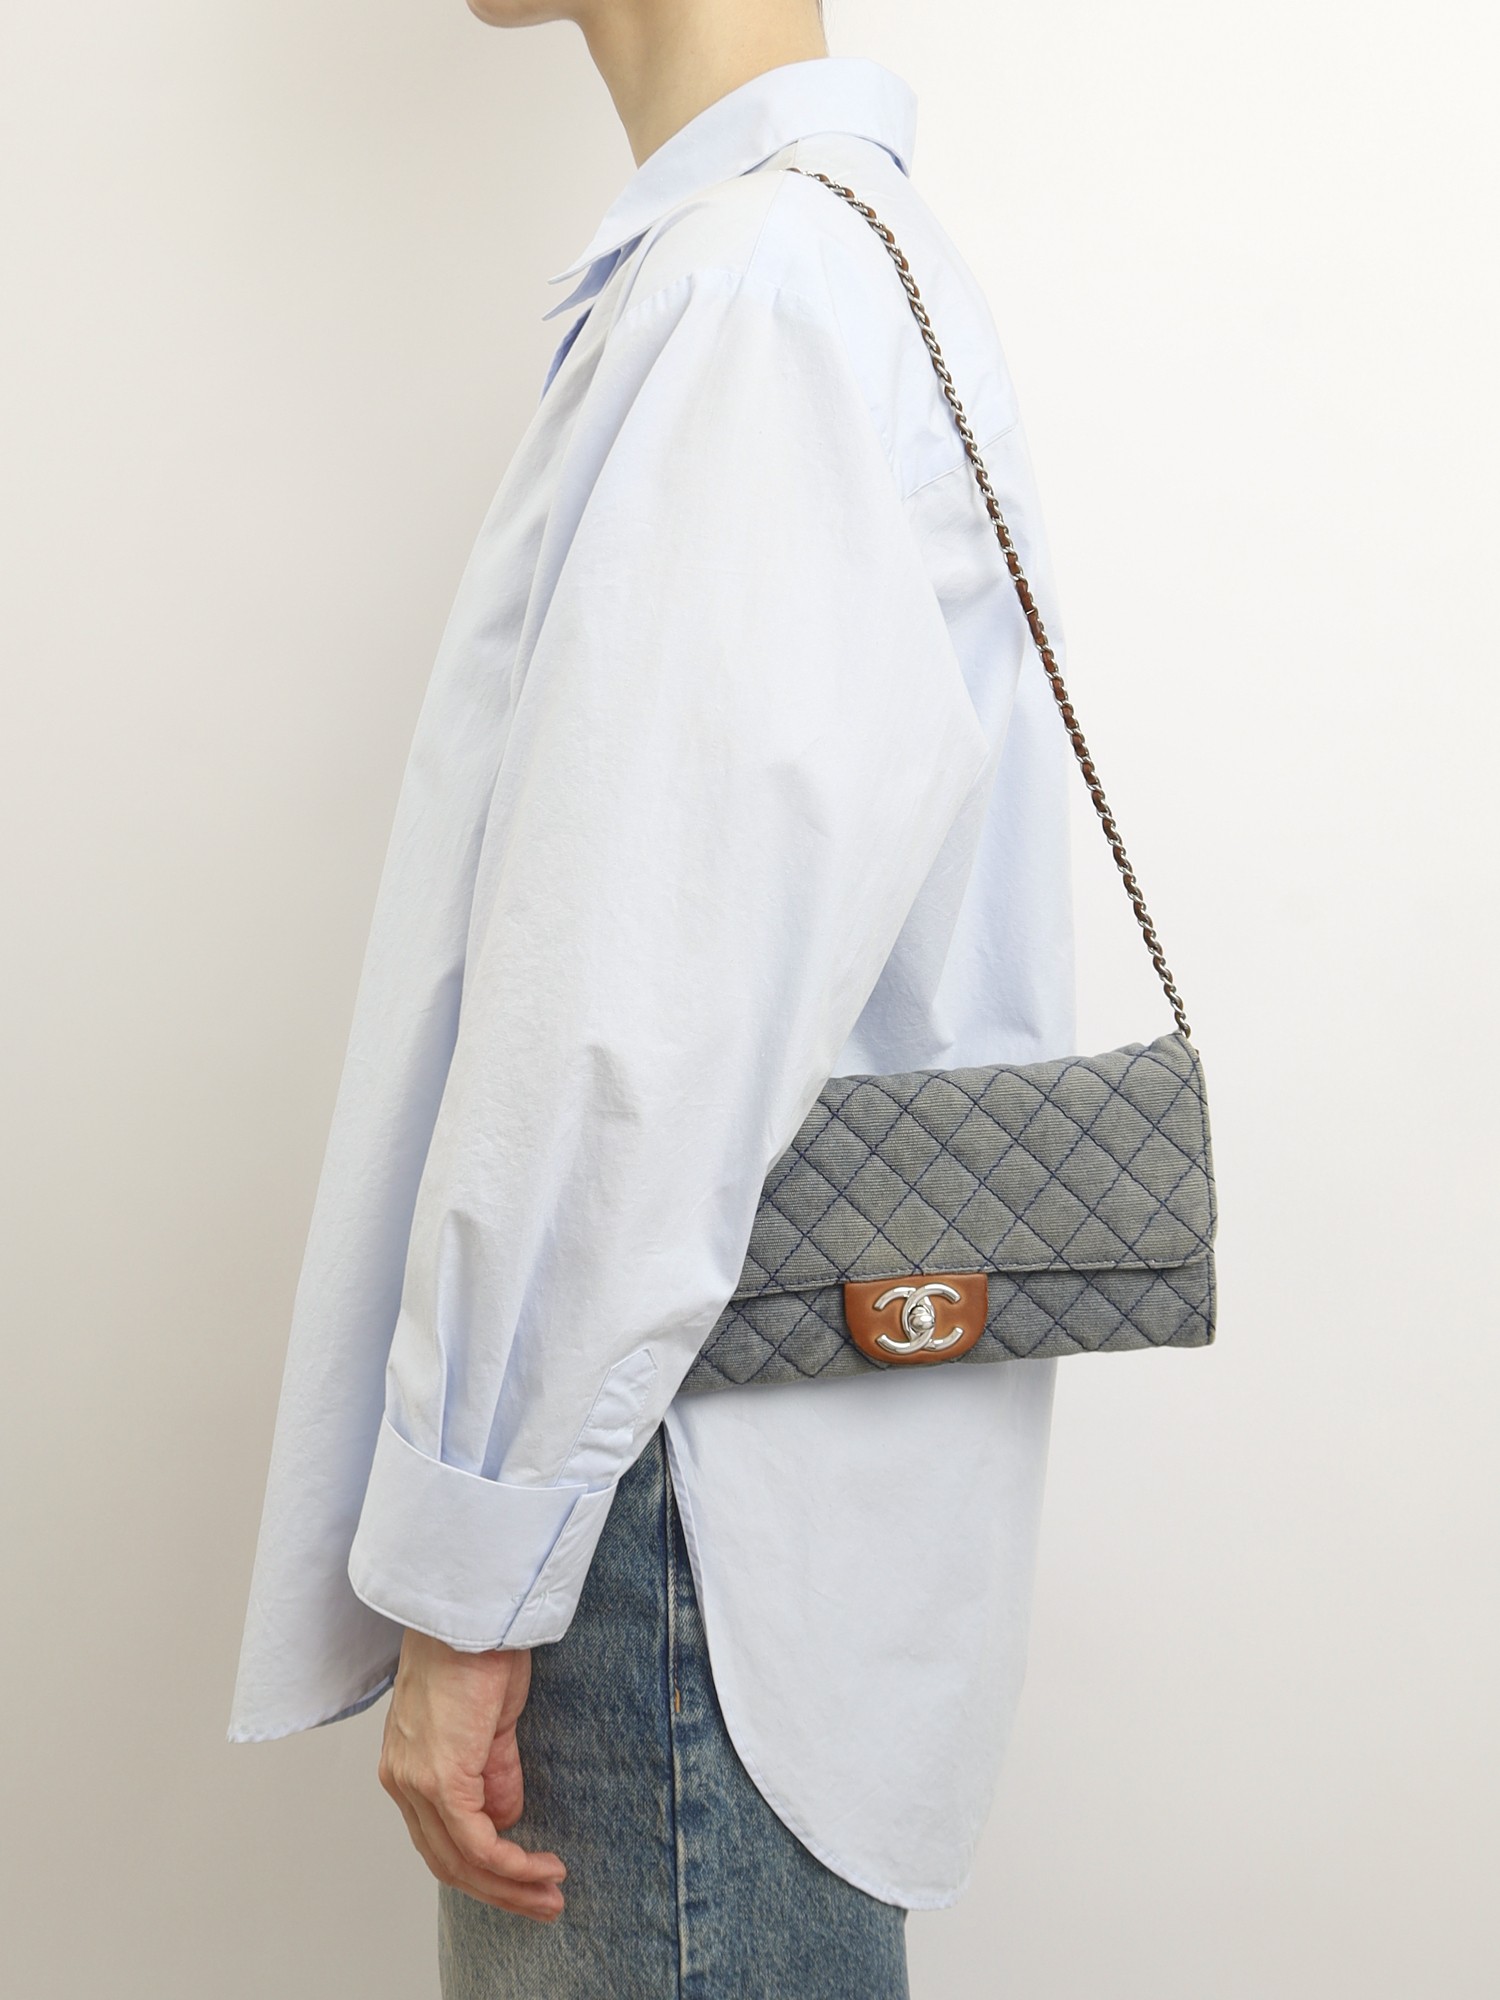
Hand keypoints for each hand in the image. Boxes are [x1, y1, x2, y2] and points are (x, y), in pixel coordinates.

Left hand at [378, 1629, 566, 1920]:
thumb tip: (505, 1818)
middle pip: (446, 1861)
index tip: (526, 1878)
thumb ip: (491, 1770)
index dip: (483, 1868)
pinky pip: (477, 1842)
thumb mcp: (489, 1720)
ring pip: (460, 1861)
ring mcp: (417, 1781)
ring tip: (551, 1893)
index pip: (438, 1838)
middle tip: (545, 1903)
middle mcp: (402, 1780)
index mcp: (407, 1765)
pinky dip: (512, 1864)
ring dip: (511, 1886)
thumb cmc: (478, 1647)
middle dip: (500, 1890)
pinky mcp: (442, 1777)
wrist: (471, 1609)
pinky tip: (542, 1867)